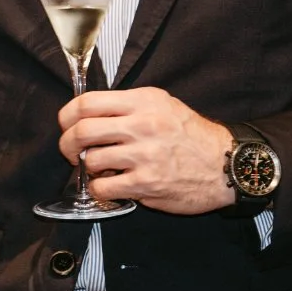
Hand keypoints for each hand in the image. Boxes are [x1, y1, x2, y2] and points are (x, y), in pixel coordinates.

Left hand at [57, 87, 235, 214]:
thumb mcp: (164, 104)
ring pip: (90, 161)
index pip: (88, 102)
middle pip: (82, 131)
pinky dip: (99, 188)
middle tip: (70, 151)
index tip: (66, 124)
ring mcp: (143, 156)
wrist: (225, 165)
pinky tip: (110, 185)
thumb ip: (130, 105)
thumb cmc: (192, 135)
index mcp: (143, 102)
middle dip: (67, 143)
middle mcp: (141, 125)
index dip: (67, 114)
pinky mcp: (145, 184)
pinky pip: (103, 187)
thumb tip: (92, 113)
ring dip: (88, 167)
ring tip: (100, 168)